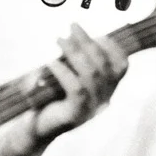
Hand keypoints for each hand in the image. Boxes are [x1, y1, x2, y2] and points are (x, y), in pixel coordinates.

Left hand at [32, 25, 129, 139]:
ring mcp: (91, 109)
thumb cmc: (48, 97)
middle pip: (104, 65)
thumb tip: (76, 34)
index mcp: (106, 90)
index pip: (122, 66)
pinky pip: (77, 88)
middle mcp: (103, 100)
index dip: (112, 46)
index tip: (96, 33)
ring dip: (75, 52)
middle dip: (88, 42)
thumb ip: (74, 59)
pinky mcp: (76, 115)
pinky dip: (64, 71)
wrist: (33, 128)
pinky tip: (52, 62)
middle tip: (72, 27)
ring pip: (92, 74)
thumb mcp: (64, 74)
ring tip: (60, 40)